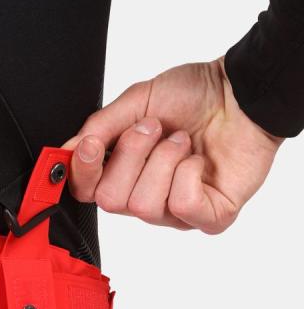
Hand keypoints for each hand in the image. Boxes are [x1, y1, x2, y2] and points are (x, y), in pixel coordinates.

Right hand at [63, 58, 284, 232]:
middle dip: (131, 156)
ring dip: (164, 161)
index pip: (85, 191)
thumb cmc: (194, 96)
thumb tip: (66, 149)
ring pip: (145, 205)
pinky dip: (188, 174)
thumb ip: (99, 127)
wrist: (242, 92)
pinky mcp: (210, 216)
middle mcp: (145, 196)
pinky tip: (199, 160)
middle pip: (110, 201)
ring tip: (182, 141)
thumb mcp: (137, 101)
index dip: (81, 172)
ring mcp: (176, 212)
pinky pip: (182, 205)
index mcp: (123, 172)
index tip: (89, 145)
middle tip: (153, 128)